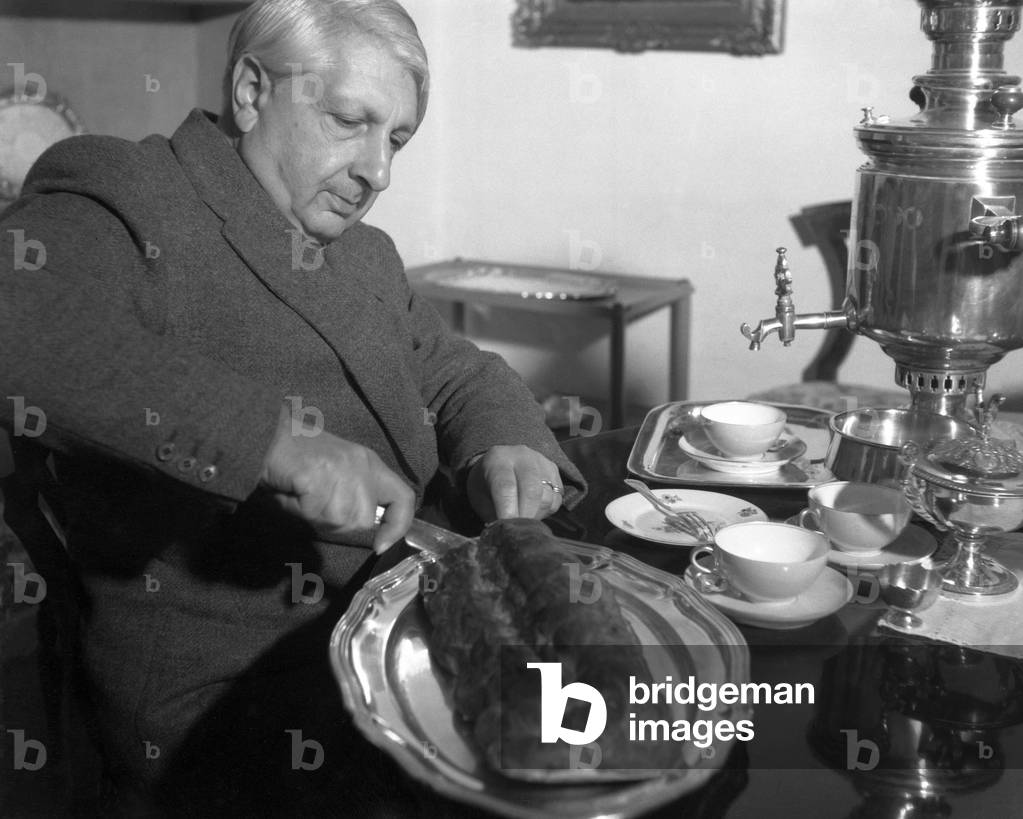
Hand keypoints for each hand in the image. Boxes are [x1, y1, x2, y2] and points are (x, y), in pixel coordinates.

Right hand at [259, 404, 414, 552]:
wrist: (268, 434)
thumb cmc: (300, 458)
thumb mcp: (340, 473)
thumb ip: (358, 498)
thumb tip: (368, 534)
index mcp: (371, 464)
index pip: (403, 498)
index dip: (398, 526)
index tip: (381, 545)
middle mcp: (363, 466)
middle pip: (364, 520)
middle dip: (338, 524)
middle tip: (315, 504)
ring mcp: (343, 469)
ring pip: (339, 520)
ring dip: (315, 517)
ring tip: (302, 495)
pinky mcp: (319, 475)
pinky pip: (314, 512)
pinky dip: (298, 509)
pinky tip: (292, 492)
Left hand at [465, 445, 563, 521]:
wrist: (500, 465)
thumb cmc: (487, 486)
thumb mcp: (480, 499)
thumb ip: (492, 514)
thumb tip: (508, 531)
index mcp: (497, 459)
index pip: (506, 486)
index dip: (507, 509)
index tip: (507, 525)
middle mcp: (522, 456)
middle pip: (531, 491)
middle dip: (525, 516)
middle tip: (518, 530)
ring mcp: (541, 462)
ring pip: (546, 497)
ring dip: (535, 515)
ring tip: (522, 516)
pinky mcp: (554, 471)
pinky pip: (556, 499)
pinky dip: (546, 511)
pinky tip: (532, 509)